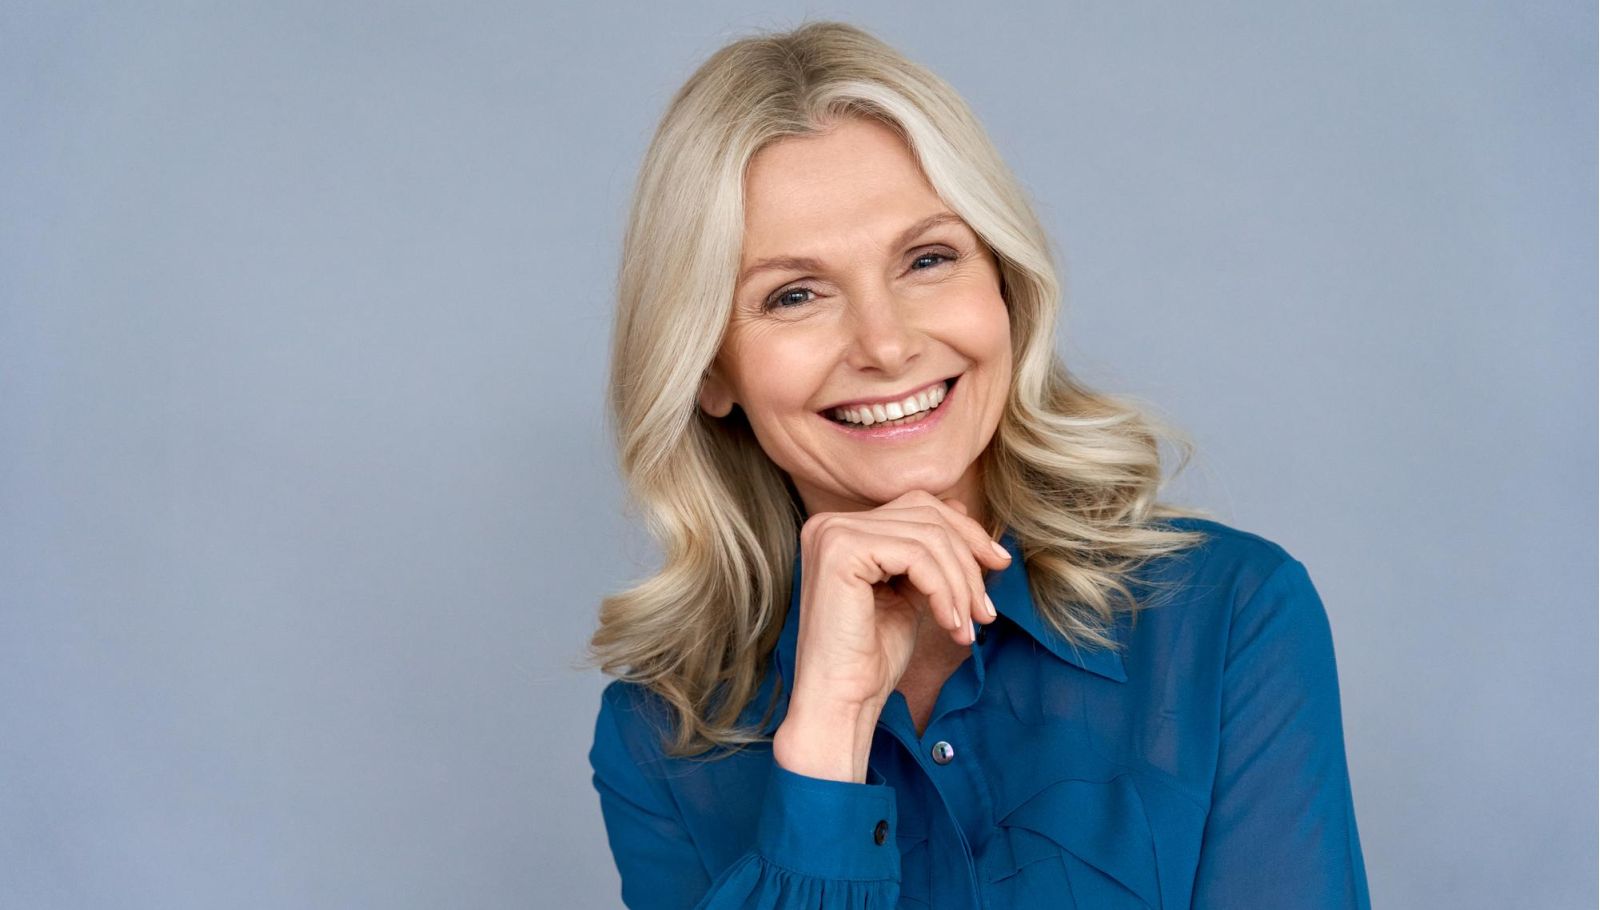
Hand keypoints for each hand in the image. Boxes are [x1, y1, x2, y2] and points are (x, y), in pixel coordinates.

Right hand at [773, 490, 1011, 780]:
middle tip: (987, 609)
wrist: (841, 704)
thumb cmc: (872, 658)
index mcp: (841, 528)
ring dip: (961, 584)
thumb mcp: (908, 591)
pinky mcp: (841, 552)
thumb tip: (960, 510)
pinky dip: (945, 591)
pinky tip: (951, 626)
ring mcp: (832, 534)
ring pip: (928, 536)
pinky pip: (917, 556)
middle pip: (927, 514)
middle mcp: (830, 523)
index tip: (998, 565)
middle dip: (969, 559)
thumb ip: (925, 552)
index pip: (919, 506)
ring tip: (970, 625)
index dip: (966, 533)